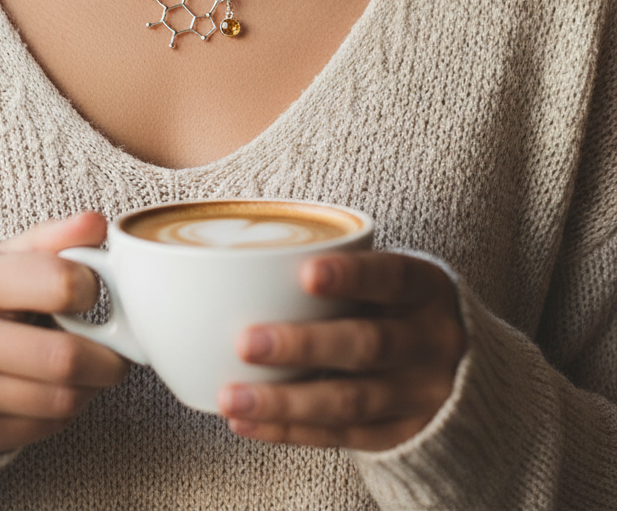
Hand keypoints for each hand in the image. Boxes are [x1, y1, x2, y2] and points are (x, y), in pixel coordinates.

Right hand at [0, 212, 128, 454]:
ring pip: (61, 400)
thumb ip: (52, 237)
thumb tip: (98, 224)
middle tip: (116, 347)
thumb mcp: (3, 255)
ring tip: (89, 366)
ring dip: (92, 386)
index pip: (60, 284)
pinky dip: (64, 410)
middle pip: (65, 357)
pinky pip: (44, 428)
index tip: (91, 289)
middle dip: (108, 356)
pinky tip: (55, 388)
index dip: (92, 287)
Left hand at [218, 252, 465, 450]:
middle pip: (367, 344)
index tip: (305, 273)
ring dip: (284, 401)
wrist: (465, 365)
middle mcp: (433, 341)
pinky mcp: (404, 434)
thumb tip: (240, 260)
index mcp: (427, 288)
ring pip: (350, 400)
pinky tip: (246, 422)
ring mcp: (423, 395)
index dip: (352, 276)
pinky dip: (290, 431)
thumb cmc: (394, 301)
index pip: (392, 277)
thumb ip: (336, 267)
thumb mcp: (387, 276)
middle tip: (245, 342)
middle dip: (302, 345)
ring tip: (230, 396)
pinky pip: (343, 436)